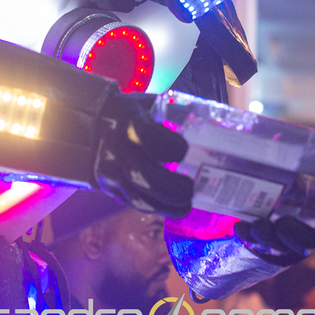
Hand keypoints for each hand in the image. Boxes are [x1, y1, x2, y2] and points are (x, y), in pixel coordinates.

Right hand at [94, 93, 192, 216]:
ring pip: (136, 196)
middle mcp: (115, 148)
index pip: (146, 135)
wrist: (96, 126)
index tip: (185, 151)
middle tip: (191, 189)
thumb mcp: (151, 105)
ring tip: (187, 205)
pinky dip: (156, 208)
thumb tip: (218, 125)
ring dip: (165, 205)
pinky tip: (174, 208)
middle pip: (141, 173)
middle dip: (170, 186)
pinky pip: (133, 203)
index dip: (167, 146)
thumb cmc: (134, 114)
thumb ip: (176, 114)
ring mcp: (110, 171)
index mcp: (127, 122)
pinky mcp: (111, 188)